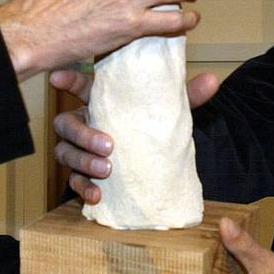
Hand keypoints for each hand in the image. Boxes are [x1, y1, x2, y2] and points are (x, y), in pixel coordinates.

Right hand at [50, 69, 219, 204]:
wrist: (156, 165)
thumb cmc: (155, 128)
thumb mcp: (172, 112)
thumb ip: (188, 96)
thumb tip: (214, 81)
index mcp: (102, 102)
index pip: (81, 86)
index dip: (67, 80)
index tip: (58, 78)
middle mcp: (85, 123)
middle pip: (65, 123)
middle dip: (83, 133)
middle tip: (109, 144)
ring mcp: (80, 150)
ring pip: (64, 152)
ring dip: (83, 161)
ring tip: (107, 170)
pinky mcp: (83, 175)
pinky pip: (73, 181)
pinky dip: (82, 187)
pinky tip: (97, 195)